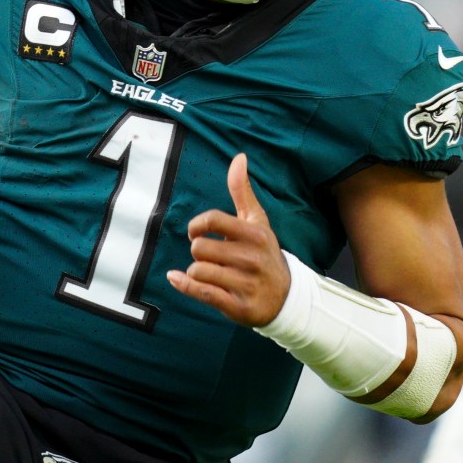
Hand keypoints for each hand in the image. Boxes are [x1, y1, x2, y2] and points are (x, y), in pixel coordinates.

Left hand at [166, 153, 290, 326]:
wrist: (286, 297)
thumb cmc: (264, 254)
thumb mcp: (257, 222)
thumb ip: (243, 191)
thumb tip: (239, 157)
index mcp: (255, 234)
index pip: (212, 220)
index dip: (196, 225)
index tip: (198, 232)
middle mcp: (252, 258)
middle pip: (199, 248)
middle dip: (199, 252)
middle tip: (212, 257)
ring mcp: (246, 283)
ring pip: (197, 270)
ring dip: (196, 271)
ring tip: (211, 273)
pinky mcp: (237, 306)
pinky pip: (200, 292)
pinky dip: (184, 285)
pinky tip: (177, 278)